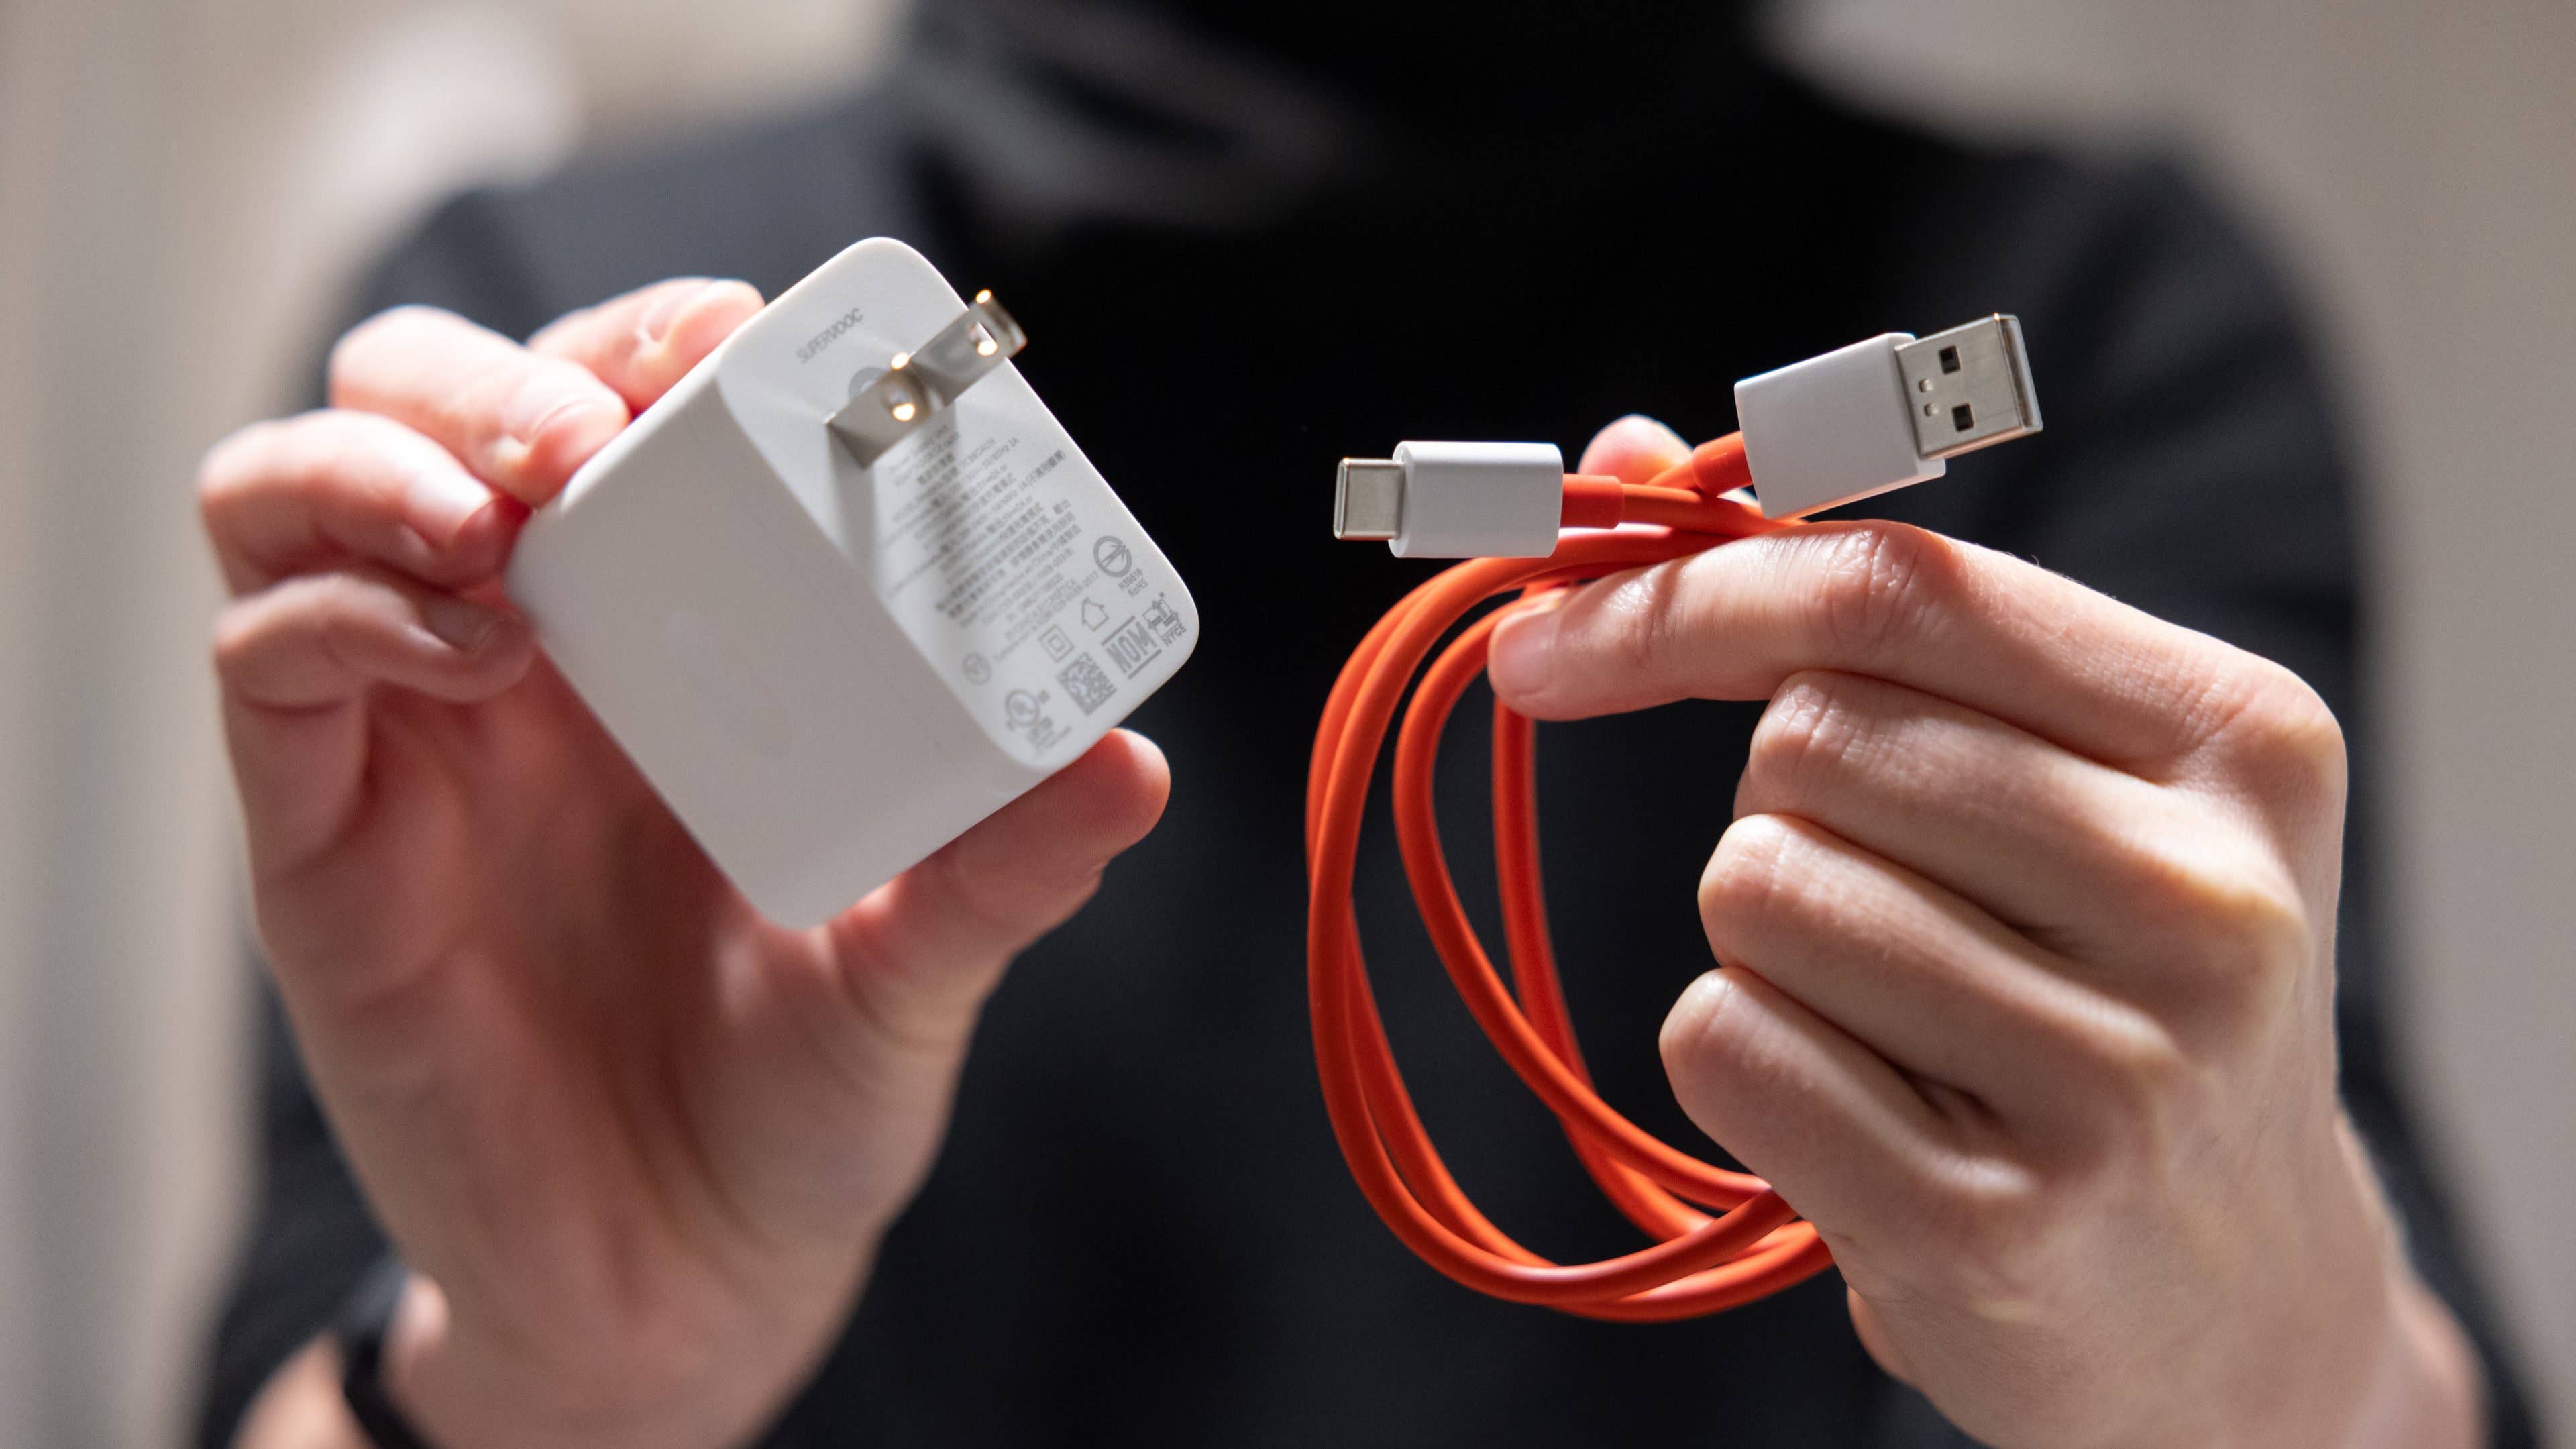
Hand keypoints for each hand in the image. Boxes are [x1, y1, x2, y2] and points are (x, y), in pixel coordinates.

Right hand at [201, 280, 1168, 1448]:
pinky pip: (269, 661)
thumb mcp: (920, 970)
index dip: (657, 342)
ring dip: (386, 457)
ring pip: (297, 493)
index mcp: (676, 639)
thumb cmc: (801, 1096)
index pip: (623, 409)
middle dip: (496, 372)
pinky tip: (472, 645)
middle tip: (595, 426)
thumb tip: (1130, 761)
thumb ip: (1005, 868)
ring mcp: (413, 735)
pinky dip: (344, 612)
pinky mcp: (326, 840)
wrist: (687, 1281)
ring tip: (508, 514)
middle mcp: (530, 655)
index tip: (739, 342)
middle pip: (431, 404)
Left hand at [1485, 418, 2480, 1448]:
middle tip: (1890, 909)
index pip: (1894, 590)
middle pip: (1805, 742)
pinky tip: (1877, 1120)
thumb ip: (1844, 617)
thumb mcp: (2050, 783)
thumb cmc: (2102, 992)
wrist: (2232, 1302)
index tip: (1542, 638)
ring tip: (1910, 1028)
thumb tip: (1610, 459)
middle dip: (1780, 809)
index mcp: (2236, 737)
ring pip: (1753, 888)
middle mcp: (2206, 894)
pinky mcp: (2000, 1221)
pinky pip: (1724, 1043)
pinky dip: (1748, 1065)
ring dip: (1770, 949)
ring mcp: (2118, 1072)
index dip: (1683, 595)